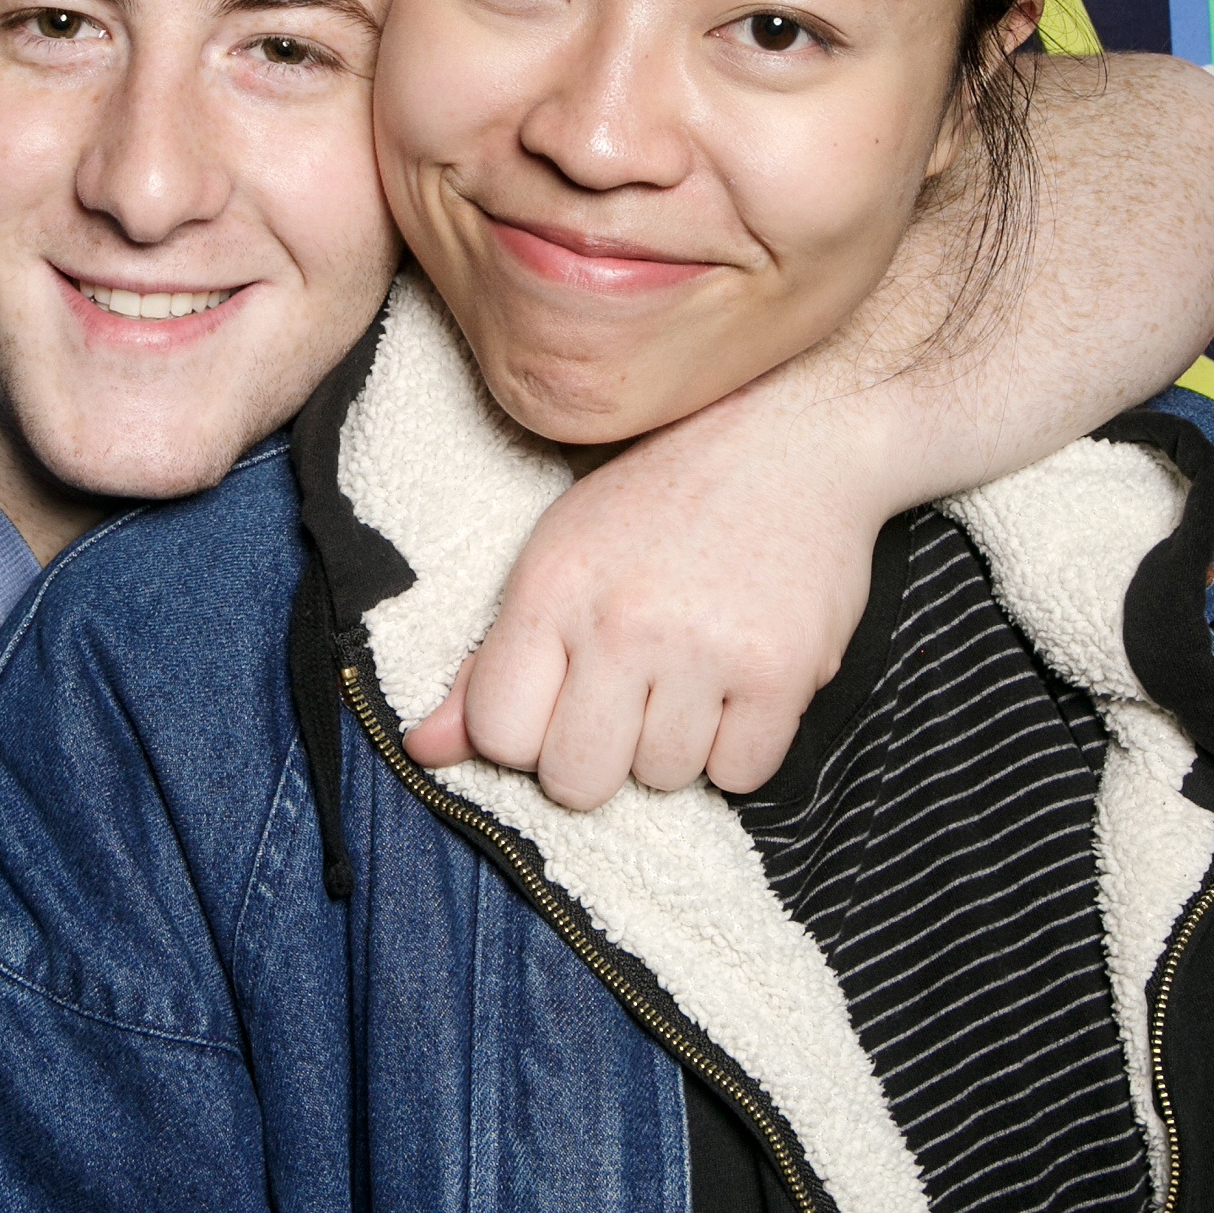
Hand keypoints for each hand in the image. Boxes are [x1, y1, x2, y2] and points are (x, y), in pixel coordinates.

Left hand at [404, 379, 891, 809]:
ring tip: (692, 669)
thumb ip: (489, 662)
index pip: (500, 735)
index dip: (526, 735)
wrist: (789, 433)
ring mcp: (705, 649)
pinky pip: (741, 775)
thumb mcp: (557, 555)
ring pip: (662, 779)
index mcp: (550, 588)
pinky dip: (740, 745)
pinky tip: (738, 681)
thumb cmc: (660, 499)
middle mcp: (621, 621)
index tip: (559, 700)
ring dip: (676, 743)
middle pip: (576, 780)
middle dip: (599, 756)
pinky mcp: (782, 671)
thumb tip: (424, 751)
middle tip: (629, 696)